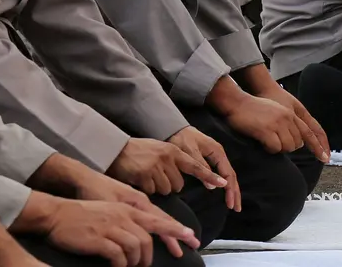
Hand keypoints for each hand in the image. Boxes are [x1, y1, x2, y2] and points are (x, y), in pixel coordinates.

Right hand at [42, 198, 198, 265]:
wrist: (56, 214)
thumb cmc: (80, 213)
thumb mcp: (108, 210)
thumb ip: (125, 219)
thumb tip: (137, 235)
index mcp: (127, 207)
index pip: (158, 218)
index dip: (175, 230)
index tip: (191, 238)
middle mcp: (123, 215)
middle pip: (148, 238)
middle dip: (149, 257)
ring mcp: (111, 226)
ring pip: (136, 247)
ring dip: (135, 262)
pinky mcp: (100, 238)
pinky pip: (119, 256)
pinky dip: (121, 265)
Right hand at [107, 138, 226, 196]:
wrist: (116, 149)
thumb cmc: (139, 152)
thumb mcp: (160, 151)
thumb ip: (173, 161)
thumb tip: (182, 180)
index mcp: (174, 151)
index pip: (196, 166)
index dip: (210, 176)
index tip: (224, 184)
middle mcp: (168, 157)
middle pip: (179, 185)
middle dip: (169, 184)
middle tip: (155, 174)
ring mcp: (156, 166)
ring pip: (167, 190)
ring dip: (158, 187)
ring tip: (146, 174)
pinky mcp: (145, 175)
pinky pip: (153, 191)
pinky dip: (147, 188)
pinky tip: (139, 177)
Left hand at [167, 127, 240, 211]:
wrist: (172, 129)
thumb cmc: (180, 139)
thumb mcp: (190, 153)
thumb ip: (201, 168)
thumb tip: (214, 186)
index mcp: (217, 152)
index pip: (228, 174)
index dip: (230, 190)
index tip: (230, 204)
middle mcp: (219, 154)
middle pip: (231, 176)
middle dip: (235, 192)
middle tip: (236, 209)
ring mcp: (215, 156)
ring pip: (227, 175)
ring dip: (231, 189)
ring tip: (233, 204)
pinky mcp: (209, 159)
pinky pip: (220, 173)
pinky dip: (224, 184)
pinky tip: (223, 192)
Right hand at [223, 92, 326, 158]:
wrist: (237, 103)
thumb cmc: (253, 110)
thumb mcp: (275, 111)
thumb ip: (286, 122)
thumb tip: (294, 140)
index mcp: (290, 113)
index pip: (309, 132)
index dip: (319, 147)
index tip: (325, 159)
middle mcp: (287, 117)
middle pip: (297, 144)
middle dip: (287, 147)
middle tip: (274, 142)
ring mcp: (277, 123)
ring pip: (287, 147)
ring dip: (278, 148)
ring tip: (267, 141)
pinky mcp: (267, 130)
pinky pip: (275, 148)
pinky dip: (269, 149)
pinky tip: (262, 142)